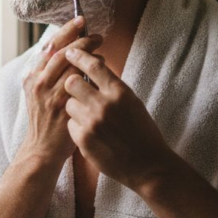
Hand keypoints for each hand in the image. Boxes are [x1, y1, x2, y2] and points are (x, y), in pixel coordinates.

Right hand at [21, 16, 102, 160]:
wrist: (42, 149)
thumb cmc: (46, 121)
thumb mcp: (39, 94)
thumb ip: (49, 74)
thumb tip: (67, 51)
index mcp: (32, 76)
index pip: (49, 46)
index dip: (66, 31)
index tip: (80, 21)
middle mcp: (39, 83)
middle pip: (61, 51)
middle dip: (81, 39)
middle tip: (97, 35)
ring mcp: (51, 95)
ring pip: (71, 65)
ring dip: (89, 54)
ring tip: (101, 50)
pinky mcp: (63, 106)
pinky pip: (80, 83)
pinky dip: (91, 73)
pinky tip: (100, 69)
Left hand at [63, 46, 176, 190]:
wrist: (148, 166)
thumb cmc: (142, 132)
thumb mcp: (132, 102)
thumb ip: (112, 87)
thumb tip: (92, 68)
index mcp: (120, 92)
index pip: (93, 65)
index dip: (79, 55)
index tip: (71, 51)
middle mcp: (104, 105)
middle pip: (71, 82)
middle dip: (72, 83)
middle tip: (77, 89)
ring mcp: (92, 123)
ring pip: (68, 103)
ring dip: (75, 106)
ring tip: (89, 116)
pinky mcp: (83, 139)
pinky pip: (70, 123)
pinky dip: (77, 125)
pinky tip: (91, 132)